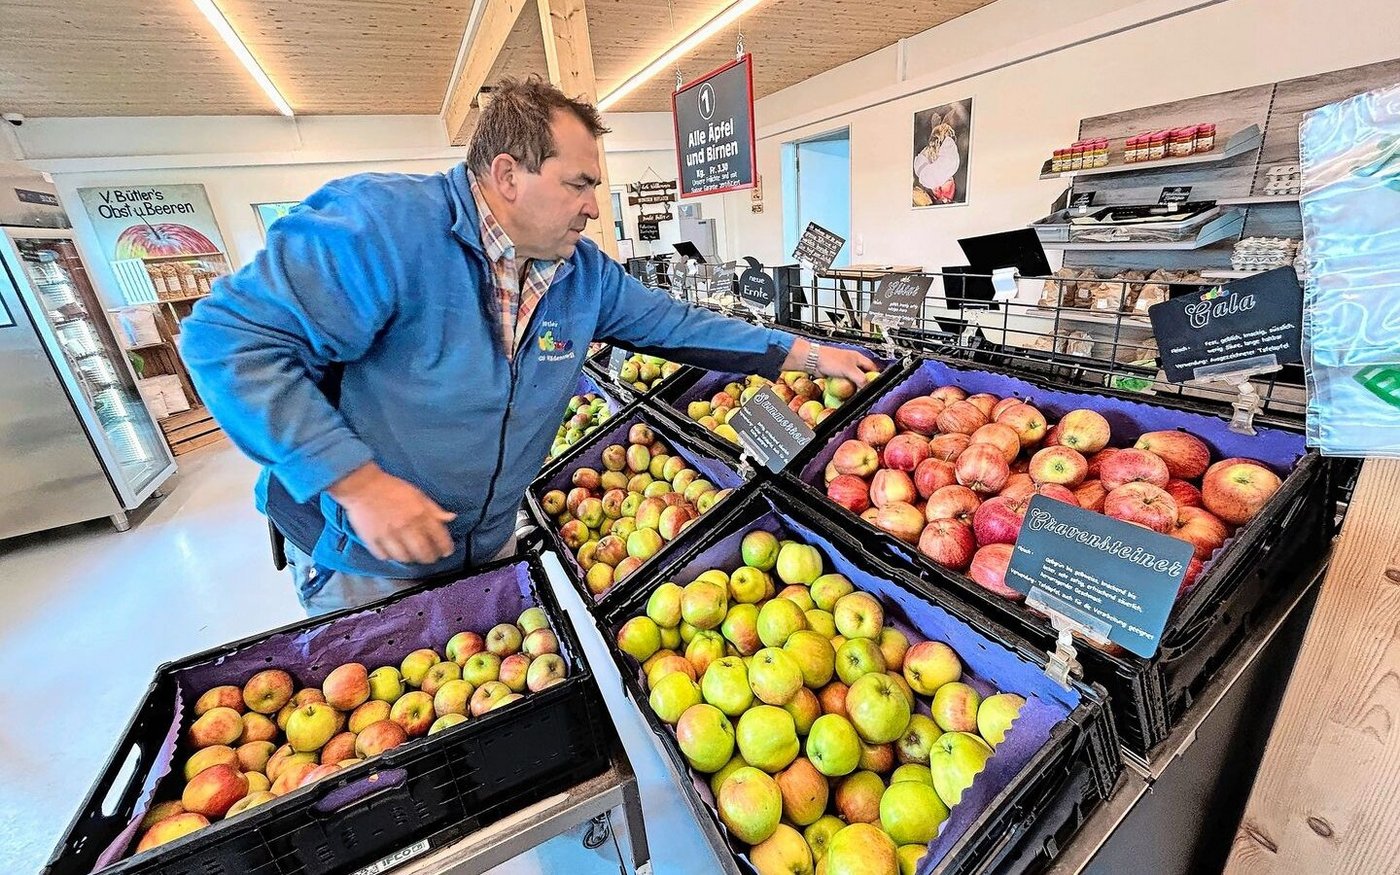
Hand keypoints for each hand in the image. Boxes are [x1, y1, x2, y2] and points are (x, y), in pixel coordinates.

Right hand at [329, 463, 456, 563]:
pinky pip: (385, 557)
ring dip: (411, 558)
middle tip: (430, 557)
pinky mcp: (373, 541)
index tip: (446, 552)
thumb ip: (433, 509)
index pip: (439, 538)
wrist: (362, 486)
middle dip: (430, 557)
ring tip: (412, 554)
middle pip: (423, 553)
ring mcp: (389, 536)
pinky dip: (391, 556)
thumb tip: (450, 518)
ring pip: (405, 558)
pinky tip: (393, 551)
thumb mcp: (417, 494)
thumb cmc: (391, 488)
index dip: (445, 548)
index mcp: (420, 514)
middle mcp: (406, 527)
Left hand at [783, 338, 878, 386]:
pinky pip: (844, 382)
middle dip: (864, 383)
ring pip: (853, 379)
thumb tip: (867, 387)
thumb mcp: (849, 370)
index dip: (875, 376)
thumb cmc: (830, 360)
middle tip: (865, 391)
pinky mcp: (836, 374)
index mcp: (858, 358)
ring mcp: (843, 368)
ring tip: (856, 393)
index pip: (872, 367)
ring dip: (854, 386)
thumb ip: (860, 378)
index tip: (876, 385)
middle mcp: (852, 362)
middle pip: (862, 374)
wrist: (813, 360)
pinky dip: (846, 387)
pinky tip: (846, 391)